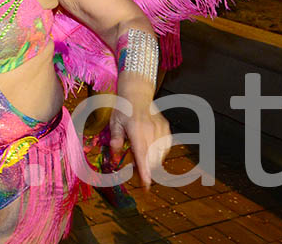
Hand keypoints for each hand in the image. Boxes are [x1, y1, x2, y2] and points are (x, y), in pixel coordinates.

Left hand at [110, 74, 170, 188]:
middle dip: (145, 169)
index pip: (142, 155)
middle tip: (134, 168)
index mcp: (137, 130)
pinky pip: (165, 148)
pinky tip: (150, 149)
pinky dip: (158, 153)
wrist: (137, 95)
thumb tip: (115, 152)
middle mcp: (151, 131)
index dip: (145, 172)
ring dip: (151, 162)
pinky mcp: (167, 129)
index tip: (147, 185)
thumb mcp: (114, 123)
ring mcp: (161, 130)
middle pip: (152, 159)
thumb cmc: (123, 109)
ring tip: (140, 156)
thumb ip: (116, 138)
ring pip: (160, 156)